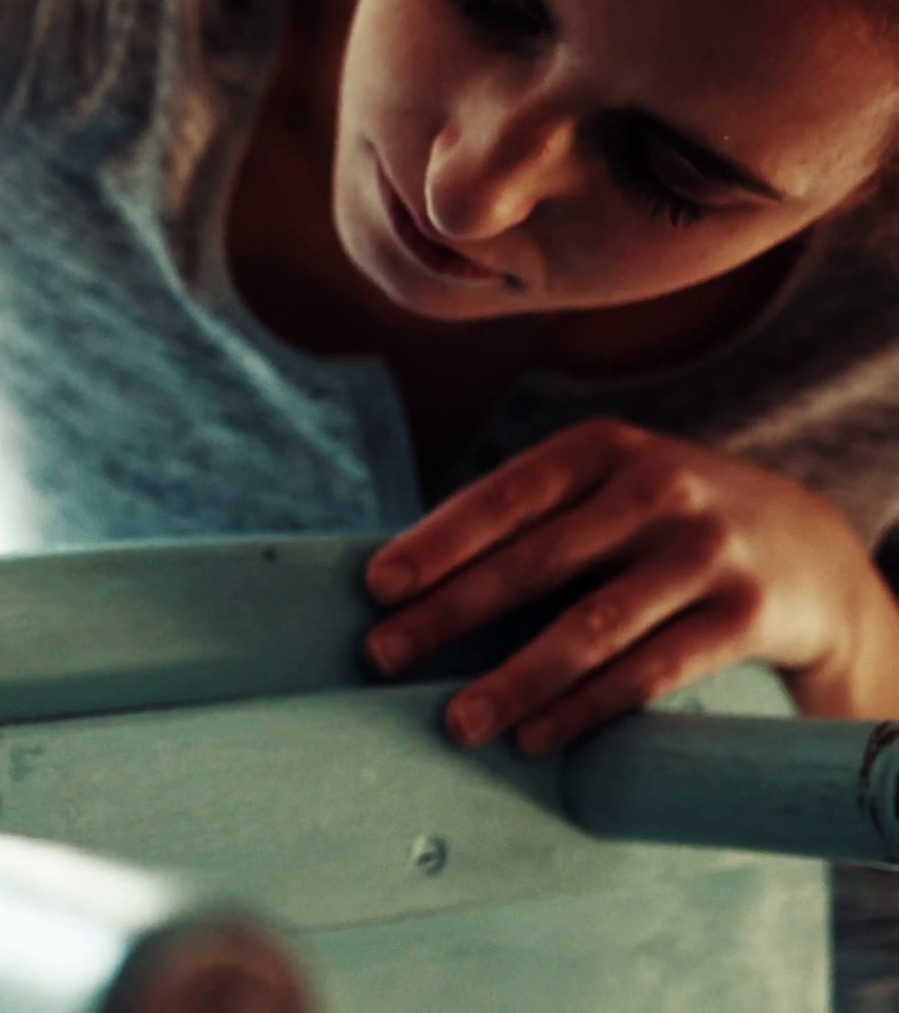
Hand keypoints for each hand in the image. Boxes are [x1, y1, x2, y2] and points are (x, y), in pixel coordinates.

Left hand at [362, 419, 898, 752]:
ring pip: (592, 625)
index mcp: (602, 451)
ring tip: (456, 722)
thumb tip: (400, 585)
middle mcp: (657, 491)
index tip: (377, 586)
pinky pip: (651, 671)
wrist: (811, 549)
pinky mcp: (746, 614)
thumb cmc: (659, 525)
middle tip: (382, 656)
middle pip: (536, 561)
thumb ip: (525, 522)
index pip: (506, 496)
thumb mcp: (604, 492)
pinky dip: (585, 708)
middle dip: (450, 613)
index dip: (439, 542)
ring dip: (515, 680)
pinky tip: (534, 737)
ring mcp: (705, 552)